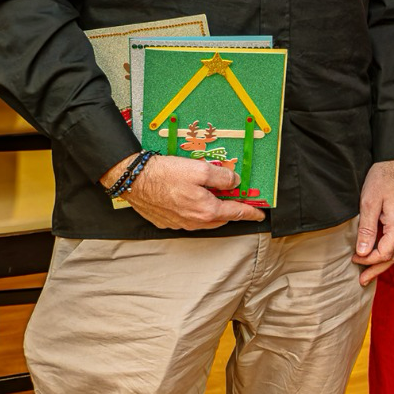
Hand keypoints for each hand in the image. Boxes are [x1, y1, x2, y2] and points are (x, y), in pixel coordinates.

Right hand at [110, 154, 266, 229]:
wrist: (133, 180)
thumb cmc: (164, 175)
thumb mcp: (201, 169)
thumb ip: (222, 176)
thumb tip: (234, 181)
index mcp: (206, 211)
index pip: (236, 213)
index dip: (250, 213)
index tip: (260, 215)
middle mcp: (193, 221)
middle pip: (220, 218)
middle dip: (231, 210)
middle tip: (237, 199)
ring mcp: (178, 223)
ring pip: (204, 220)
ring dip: (213, 211)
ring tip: (215, 196)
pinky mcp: (166, 221)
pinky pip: (188, 218)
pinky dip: (196, 210)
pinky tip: (193, 198)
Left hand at [353, 159, 393, 284]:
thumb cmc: (382, 178)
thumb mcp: (369, 203)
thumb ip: (367, 229)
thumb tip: (363, 253)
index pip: (385, 253)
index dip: (369, 260)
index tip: (354, 258)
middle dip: (378, 269)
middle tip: (362, 280)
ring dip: (384, 261)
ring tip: (369, 271)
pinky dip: (389, 250)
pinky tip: (378, 251)